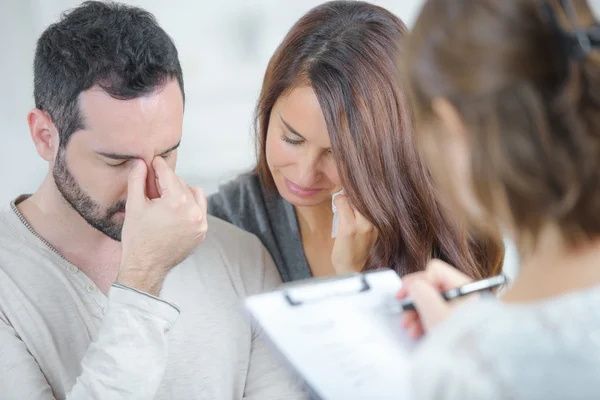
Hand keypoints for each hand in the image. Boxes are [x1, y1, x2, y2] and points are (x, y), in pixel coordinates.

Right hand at [117, 157, 207, 295]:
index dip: (158, 166)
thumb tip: (140, 162)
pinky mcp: (202, 231)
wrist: (146, 267)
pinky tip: (174, 209)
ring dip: (180, 191)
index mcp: (177, 203)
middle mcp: (193, 211)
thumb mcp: (134, 206)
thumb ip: (137, 180)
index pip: (168, 174)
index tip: (153, 161)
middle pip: (180, 183)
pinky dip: (189, 205)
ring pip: (193, 193)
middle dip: (166, 181)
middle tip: (152, 183)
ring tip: (164, 198)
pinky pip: (199, 209)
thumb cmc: (138, 239)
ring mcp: (200, 222)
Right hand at [331, 194, 377, 273]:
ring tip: (353, 208)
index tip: (338, 199)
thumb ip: (341, 213)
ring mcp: (373, 228)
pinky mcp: (378, 230)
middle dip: (351, 197)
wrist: (354, 270)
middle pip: (358, 199)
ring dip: (359, 203)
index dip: (340, 197)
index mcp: (350, 227)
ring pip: (366, 205)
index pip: (344, 200)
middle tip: (346, 200)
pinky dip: (365, 211)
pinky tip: (360, 216)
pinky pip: (371, 213)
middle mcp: (364, 225)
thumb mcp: (338, 232)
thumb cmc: (342, 254)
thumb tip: (342, 197)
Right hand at [397, 259, 472, 338]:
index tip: (402, 295)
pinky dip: (425, 321)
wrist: (477, 369)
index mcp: (463, 287)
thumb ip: (421, 293)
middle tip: (403, 314)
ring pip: (432, 302)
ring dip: (416, 313)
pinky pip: (437, 314)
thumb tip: (413, 285)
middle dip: (414, 300)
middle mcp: (464, 295)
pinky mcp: (459, 322)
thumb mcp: (436, 313)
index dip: (416, 281)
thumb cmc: (461, 341)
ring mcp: (462, 309)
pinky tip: (417, 333)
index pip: (434, 271)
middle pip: (432, 287)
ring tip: (409, 329)